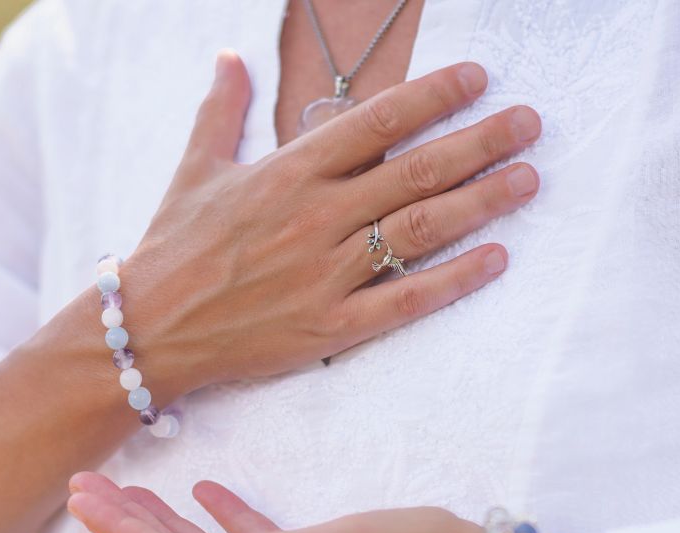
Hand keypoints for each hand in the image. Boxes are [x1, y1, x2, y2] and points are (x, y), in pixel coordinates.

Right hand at [113, 51, 541, 402]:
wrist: (148, 329)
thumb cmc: (172, 247)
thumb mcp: (195, 169)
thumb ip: (222, 110)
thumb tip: (230, 56)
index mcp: (288, 171)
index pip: (377, 121)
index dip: (434, 95)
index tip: (478, 78)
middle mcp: (315, 216)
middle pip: (416, 169)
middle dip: (482, 142)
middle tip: (531, 124)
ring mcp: (326, 273)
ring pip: (420, 228)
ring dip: (482, 202)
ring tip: (529, 180)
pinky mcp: (330, 325)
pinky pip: (404, 300)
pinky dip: (453, 280)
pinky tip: (495, 259)